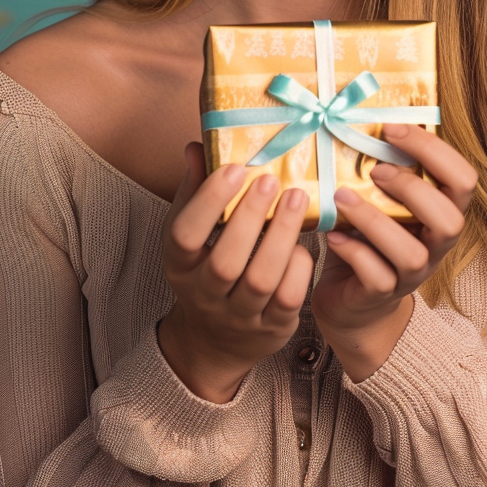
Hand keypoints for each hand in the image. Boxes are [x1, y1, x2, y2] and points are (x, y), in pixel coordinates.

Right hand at [158, 142, 314, 400]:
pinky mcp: (271, 327)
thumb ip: (194, 190)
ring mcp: (239, 314)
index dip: (209, 201)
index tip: (235, 167)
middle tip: (271, 180)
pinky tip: (305, 242)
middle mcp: (204, 294)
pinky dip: (299, 267)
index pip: (184, 235)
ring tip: (296, 198)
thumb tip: (197, 147)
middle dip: (250, 217)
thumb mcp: (191, 233)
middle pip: (225, 261)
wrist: (215, 340)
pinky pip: (288, 298)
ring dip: (281, 236)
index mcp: (180, 265)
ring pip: (260, 279)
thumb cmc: (205, 267)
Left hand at [311, 123, 475, 336]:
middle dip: (412, 189)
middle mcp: (434, 245)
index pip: (463, 179)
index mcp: (441, 212)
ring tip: (342, 197)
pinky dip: (352, 251)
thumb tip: (355, 118)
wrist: (353, 301)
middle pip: (451, 220)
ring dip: (374, 220)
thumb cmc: (368, 238)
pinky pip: (376, 276)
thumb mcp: (381, 201)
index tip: (392, 128)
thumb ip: (382, 170)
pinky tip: (331, 234)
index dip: (433, 149)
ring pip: (411, 253)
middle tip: (375, 171)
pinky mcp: (381, 294)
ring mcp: (411, 274)